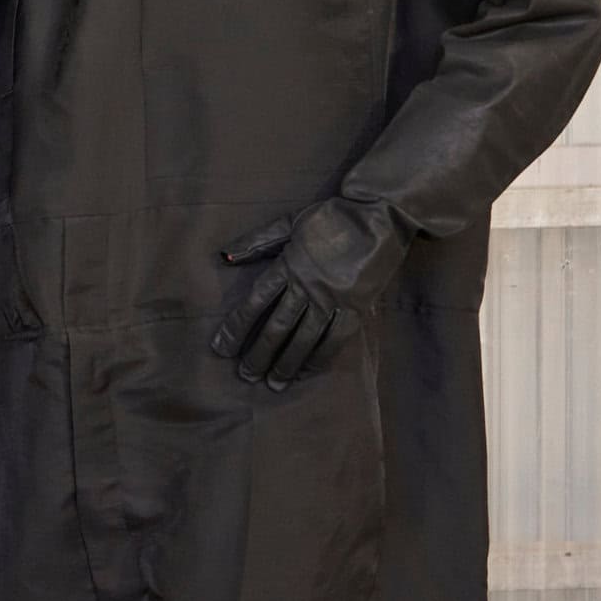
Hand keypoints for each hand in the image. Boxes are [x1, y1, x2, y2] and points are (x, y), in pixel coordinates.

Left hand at [210, 198, 410, 389]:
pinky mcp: (357, 308)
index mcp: (288, 266)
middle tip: (245, 375)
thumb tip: (225, 257)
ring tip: (273, 383)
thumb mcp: (289, 223)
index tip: (222, 348)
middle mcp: (308, 287)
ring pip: (305, 339)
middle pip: (278, 327)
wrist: (378, 216)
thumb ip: (257, 242)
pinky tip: (306, 374)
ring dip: (287, 363)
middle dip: (259, 354)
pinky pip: (335, 340)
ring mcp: (333, 300)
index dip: (237, 327)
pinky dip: (319, 359)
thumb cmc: (330, 217)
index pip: (255, 303)